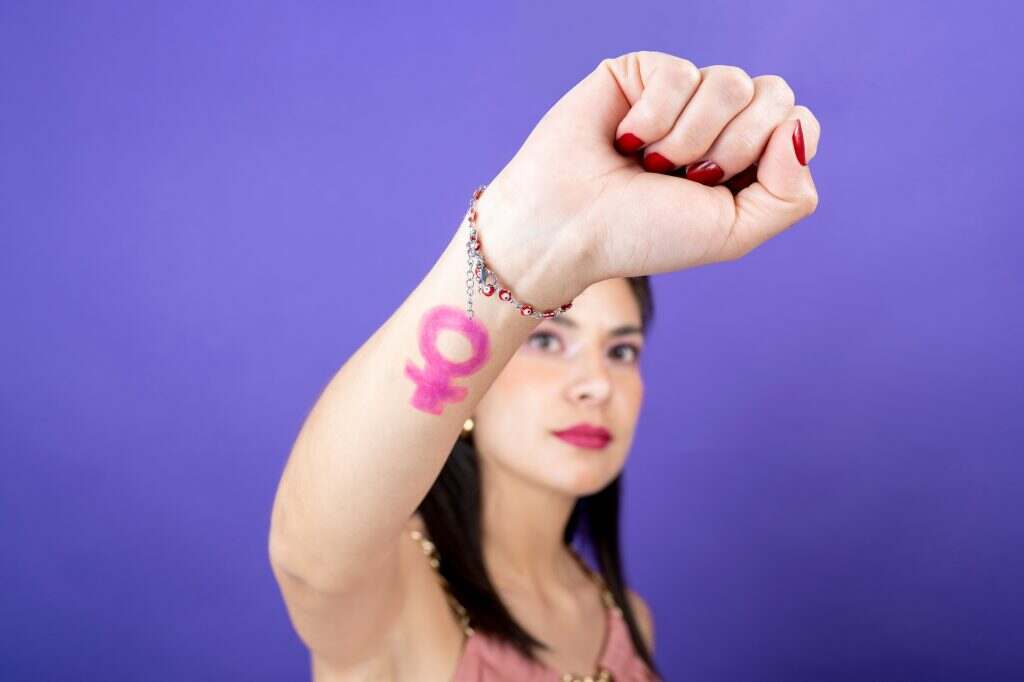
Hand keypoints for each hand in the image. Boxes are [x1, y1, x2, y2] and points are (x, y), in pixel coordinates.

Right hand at [475, 50, 820, 310]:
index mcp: (745, 160)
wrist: (568, 226)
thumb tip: (798, 128)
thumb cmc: (642, 235)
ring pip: (732, 82)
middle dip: (732, 147)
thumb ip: (791, 195)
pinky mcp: (642, 72)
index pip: (798, 122)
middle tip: (685, 179)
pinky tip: (623, 141)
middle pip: (774, 94)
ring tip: (650, 164)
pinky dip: (653, 118)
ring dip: (689, 138)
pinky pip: (680, 74)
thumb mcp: (733, 234)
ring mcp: (681, 95)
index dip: (773, 150)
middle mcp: (717, 123)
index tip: (724, 186)